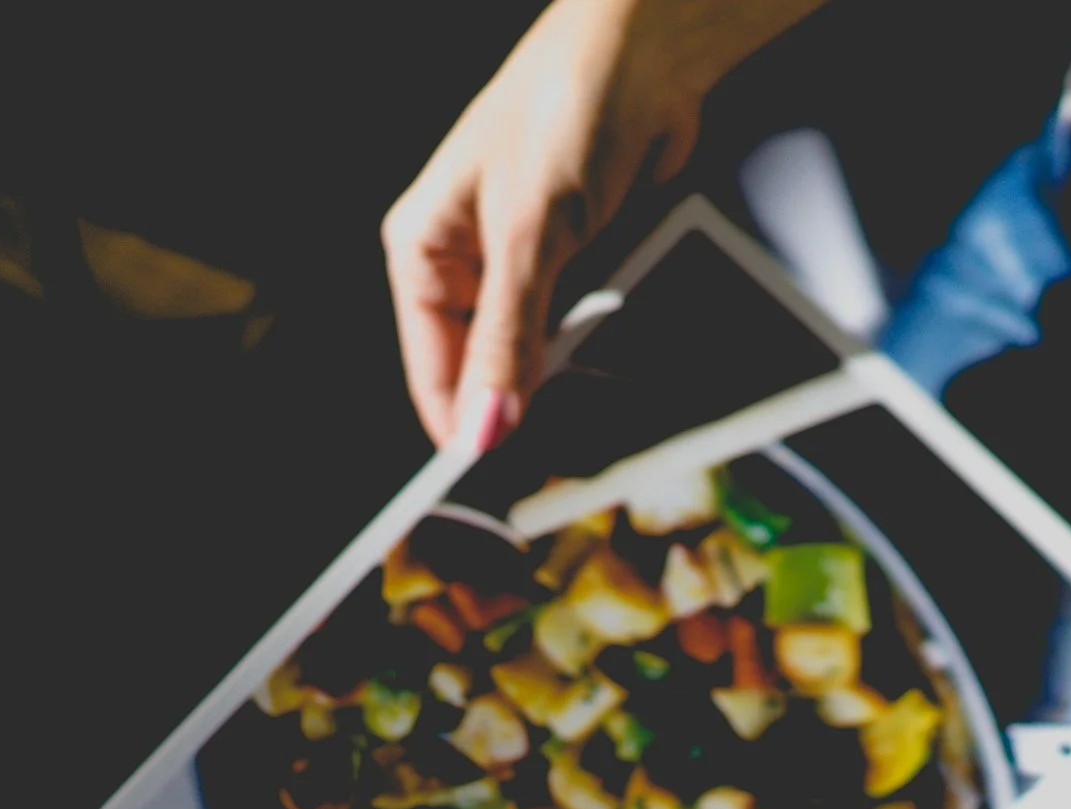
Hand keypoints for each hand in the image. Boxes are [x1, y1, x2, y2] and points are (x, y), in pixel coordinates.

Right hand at [382, 0, 824, 446]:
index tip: (499, 486)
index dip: (463, 429)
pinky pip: (584, 330)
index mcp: (424, 251)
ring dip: (572, 381)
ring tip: (602, 413)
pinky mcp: (579, 263)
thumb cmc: (566, 112)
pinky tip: (625, 369)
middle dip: (525, 410)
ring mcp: (526, 267)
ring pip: (540, 357)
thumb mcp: (531, 236)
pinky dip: (604, 351)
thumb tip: (485, 428)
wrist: (646, 59)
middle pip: (486, 371)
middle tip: (566, 458)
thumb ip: (509, 339)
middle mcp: (467, 264)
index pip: (430, 371)